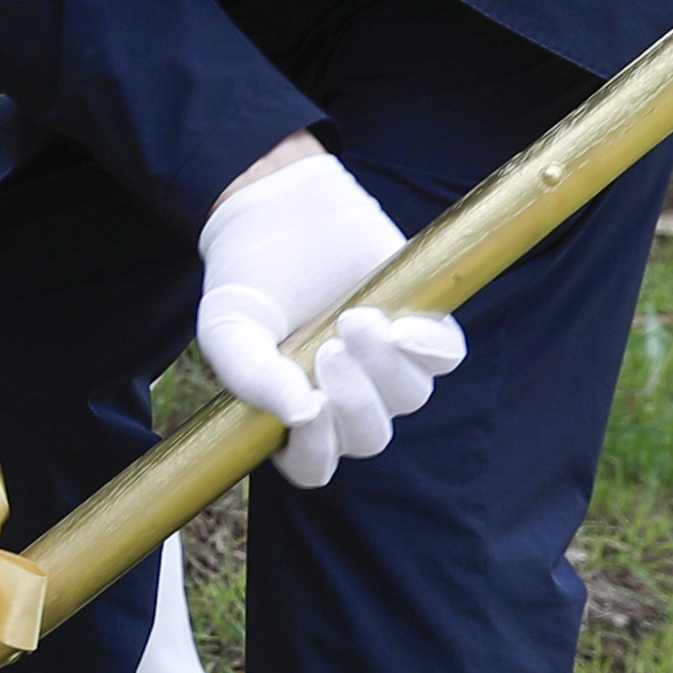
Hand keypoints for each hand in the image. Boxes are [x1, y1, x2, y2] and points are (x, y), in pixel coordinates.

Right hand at [191, 142, 463, 490]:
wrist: (275, 207)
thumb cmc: (244, 277)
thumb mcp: (227, 328)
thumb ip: (251, 376)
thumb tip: (300, 414)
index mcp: (294, 413)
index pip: (314, 465)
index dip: (317, 449)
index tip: (309, 404)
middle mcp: (346, 397)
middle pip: (371, 436)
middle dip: (355, 402)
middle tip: (328, 349)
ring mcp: (386, 363)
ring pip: (410, 396)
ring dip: (385, 367)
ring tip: (354, 318)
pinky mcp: (417, 323)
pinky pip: (445, 357)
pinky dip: (429, 349)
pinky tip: (398, 327)